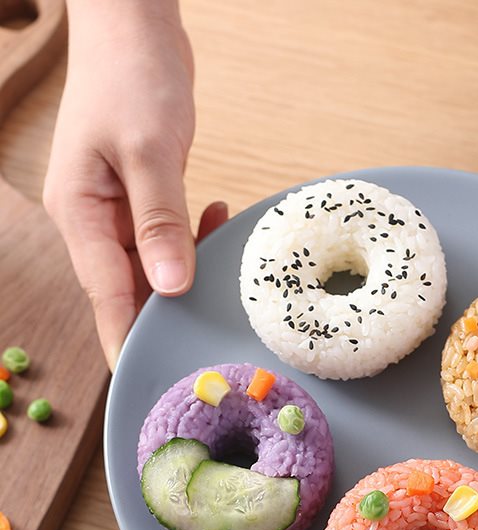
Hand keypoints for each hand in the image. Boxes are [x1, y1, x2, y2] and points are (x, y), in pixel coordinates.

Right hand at [44, 2, 226, 369]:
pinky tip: (218, 218)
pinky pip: (166, 237)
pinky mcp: (141, 197)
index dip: (128, 337)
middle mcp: (93, 219)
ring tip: (224, 263)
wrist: (133, 26)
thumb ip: (158, 220)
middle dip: (169, 310)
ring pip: (152, 266)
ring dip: (188, 271)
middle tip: (213, 329)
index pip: (105, 294)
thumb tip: (169, 286)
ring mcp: (116, 209)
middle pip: (128, 288)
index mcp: (80, 212)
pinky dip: (193, 237)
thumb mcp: (148, 150)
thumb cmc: (131, 76)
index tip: (152, 375)